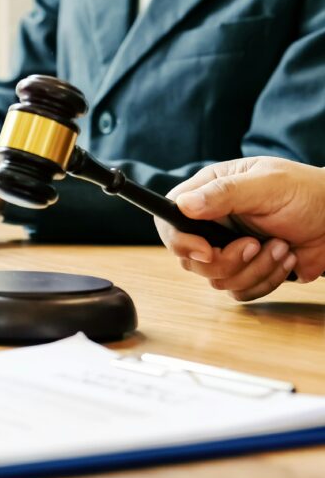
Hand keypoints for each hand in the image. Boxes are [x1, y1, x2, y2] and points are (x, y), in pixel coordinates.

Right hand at [155, 157, 324, 300]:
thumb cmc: (308, 193)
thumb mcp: (267, 185)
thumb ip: (224, 193)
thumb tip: (183, 204)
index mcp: (208, 194)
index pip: (169, 221)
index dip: (180, 242)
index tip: (206, 251)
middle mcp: (211, 223)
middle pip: (190, 260)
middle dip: (226, 261)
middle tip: (254, 244)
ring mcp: (227, 248)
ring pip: (216, 280)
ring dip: (254, 269)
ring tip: (281, 247)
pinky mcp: (244, 270)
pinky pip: (239, 292)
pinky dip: (266, 280)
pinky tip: (285, 259)